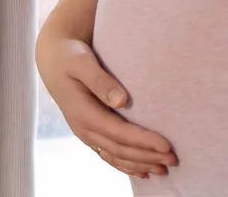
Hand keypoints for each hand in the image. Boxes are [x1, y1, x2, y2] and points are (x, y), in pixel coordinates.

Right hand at [35, 25, 177, 178]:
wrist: (53, 59)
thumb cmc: (70, 56)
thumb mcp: (82, 63)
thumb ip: (101, 81)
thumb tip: (122, 101)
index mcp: (83, 112)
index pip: (119, 132)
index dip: (143, 141)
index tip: (167, 145)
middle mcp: (83, 128)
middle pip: (120, 149)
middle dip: (147, 156)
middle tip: (174, 159)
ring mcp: (85, 132)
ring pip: (115, 156)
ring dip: (140, 163)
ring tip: (164, 169)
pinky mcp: (89, 131)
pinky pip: (108, 154)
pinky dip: (125, 165)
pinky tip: (141, 171)